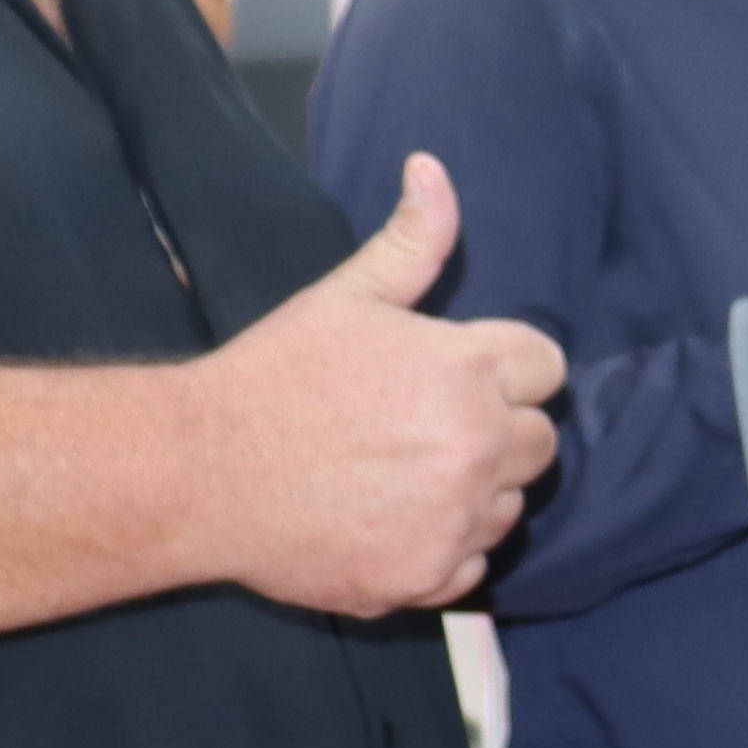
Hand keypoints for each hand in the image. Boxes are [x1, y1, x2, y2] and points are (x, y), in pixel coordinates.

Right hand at [190, 152, 566, 613]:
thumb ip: (411, 242)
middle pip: (541, 441)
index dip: (506, 370)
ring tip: (404, 475)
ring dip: (477, 492)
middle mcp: (477, 446)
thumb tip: (434, 169)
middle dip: (497, 430)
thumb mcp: (344, 298)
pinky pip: (475, 563)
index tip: (457, 379)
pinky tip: (393, 522)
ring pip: (511, 506)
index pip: (547, 368)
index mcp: (467, 369)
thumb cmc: (274, 377)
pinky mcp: (427, 577)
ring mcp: (455, 518)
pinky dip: (445, 548)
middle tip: (425, 428)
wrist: (201, 473)